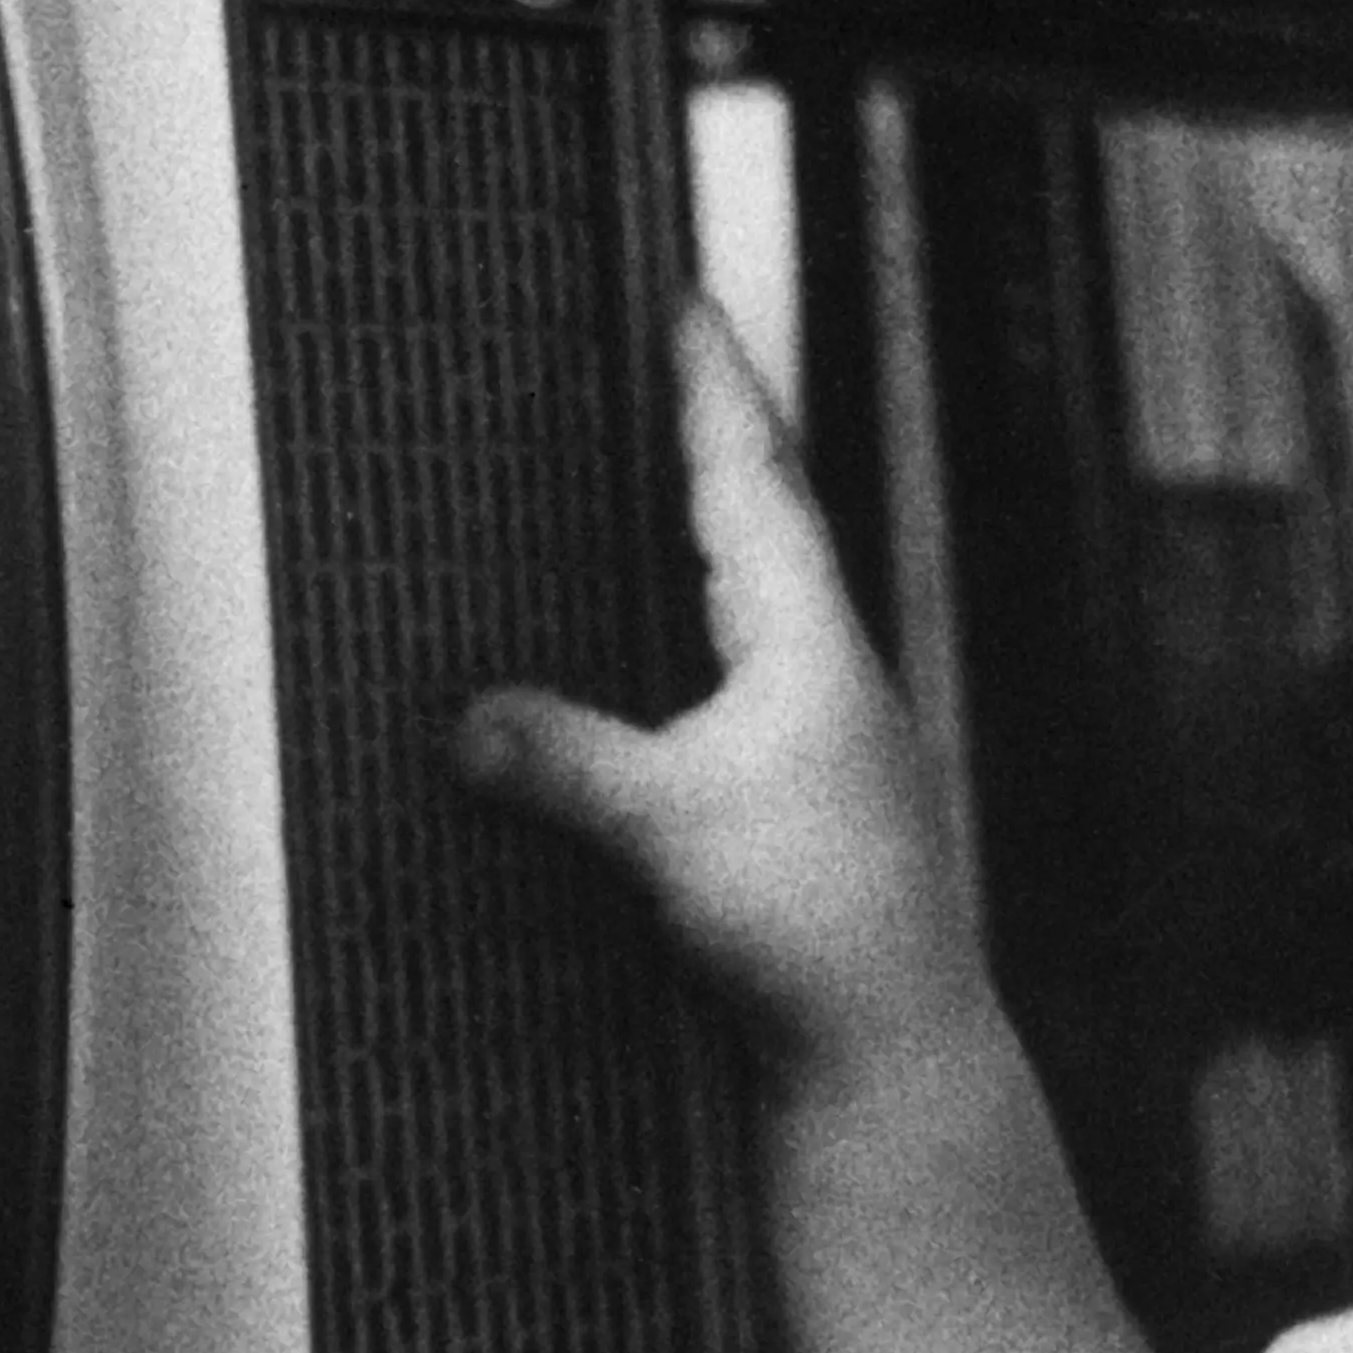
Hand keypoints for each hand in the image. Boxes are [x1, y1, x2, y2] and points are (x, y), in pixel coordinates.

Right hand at [450, 301, 1001, 1091]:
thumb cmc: (811, 924)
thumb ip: (566, 762)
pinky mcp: (787, 810)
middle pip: (759, 524)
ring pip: (746, 610)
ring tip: (649, 487)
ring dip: (703, 545)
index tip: (689, 300)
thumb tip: (465, 719)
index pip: (751, 478)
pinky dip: (682, 649)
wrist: (886, 1052)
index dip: (713, 388)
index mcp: (806, 639)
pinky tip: (646, 670)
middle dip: (710, 442)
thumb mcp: (671, 828)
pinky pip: (720, 691)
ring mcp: (812, 741)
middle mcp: (819, 673)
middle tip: (669, 362)